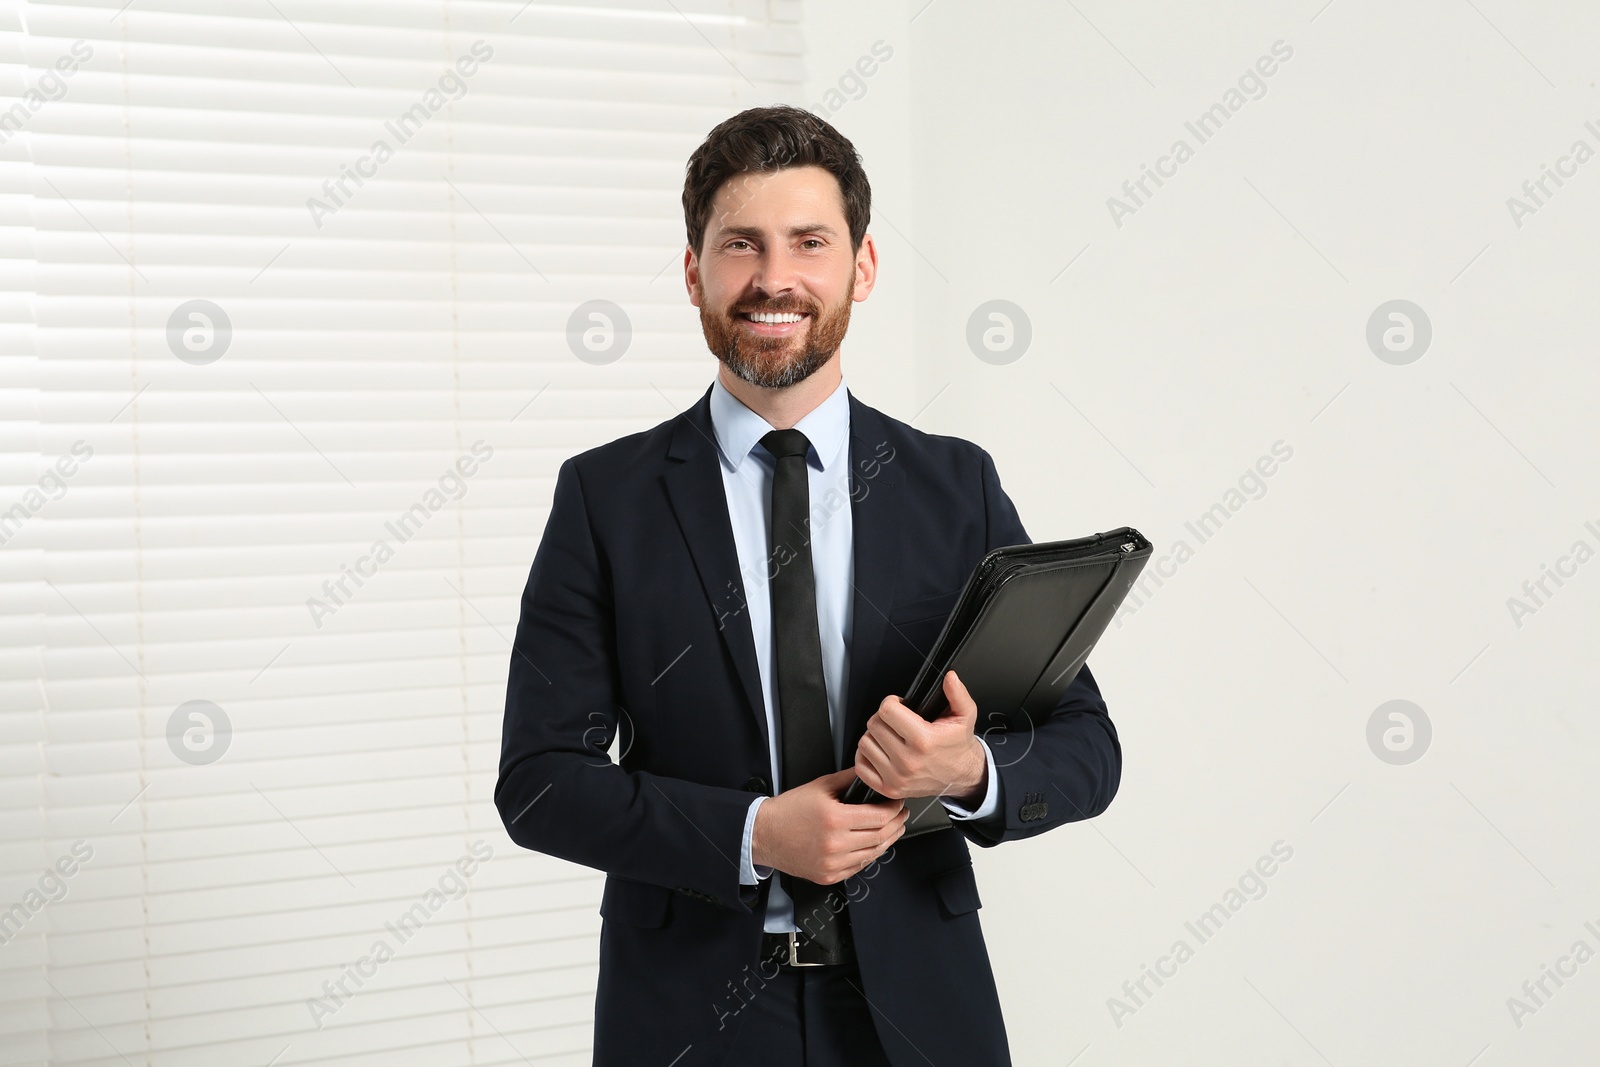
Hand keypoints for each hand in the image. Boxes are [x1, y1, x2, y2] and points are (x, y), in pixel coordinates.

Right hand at [751, 767, 906, 884]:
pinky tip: (872, 845)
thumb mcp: (819, 786)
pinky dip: (870, 855)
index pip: (879, 817)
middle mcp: (835, 844)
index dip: (894, 810)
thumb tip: (868, 772)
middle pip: (880, 837)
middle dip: (896, 824)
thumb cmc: (788, 811)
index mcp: (835, 819)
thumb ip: (848, 779)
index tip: (898, 803)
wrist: (764, 834)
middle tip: (900, 815)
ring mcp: (833, 863)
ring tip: (891, 829)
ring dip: (887, 841)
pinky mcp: (829, 875)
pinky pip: (859, 867)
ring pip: (873, 854)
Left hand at [853, 670, 986, 803]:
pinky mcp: (889, 789)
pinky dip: (866, 756)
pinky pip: (861, 767)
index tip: (899, 705)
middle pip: (874, 725)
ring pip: (865, 743)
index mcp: (923, 741)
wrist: (961, 776)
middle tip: (896, 721)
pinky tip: (881, 751)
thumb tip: (950, 677)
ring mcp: (896, 777)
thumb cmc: (958, 746)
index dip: (891, 702)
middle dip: (883, 718)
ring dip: (874, 736)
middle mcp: (908, 761)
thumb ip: (957, 694)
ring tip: (890, 736)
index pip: (887, 711)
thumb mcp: (965, 716)